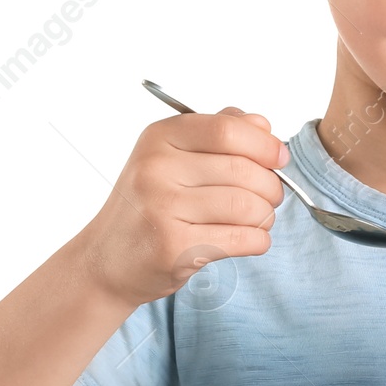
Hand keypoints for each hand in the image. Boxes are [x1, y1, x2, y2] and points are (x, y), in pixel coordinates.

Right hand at [77, 106, 287, 310]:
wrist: (106, 261)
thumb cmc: (148, 206)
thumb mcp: (170, 156)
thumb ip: (216, 132)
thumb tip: (262, 124)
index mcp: (159, 138)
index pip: (227, 130)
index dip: (264, 144)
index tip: (279, 158)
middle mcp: (156, 169)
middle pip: (243, 170)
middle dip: (271, 186)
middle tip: (270, 197)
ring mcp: (162, 208)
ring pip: (246, 206)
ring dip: (266, 216)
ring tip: (258, 219)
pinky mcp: (173, 247)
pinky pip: (241, 239)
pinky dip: (259, 240)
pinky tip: (251, 240)